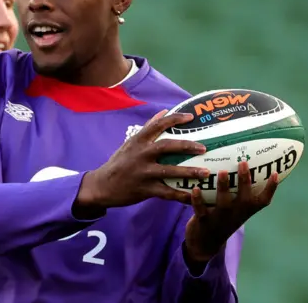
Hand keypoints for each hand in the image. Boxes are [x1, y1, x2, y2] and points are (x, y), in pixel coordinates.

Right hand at [74, 110, 210, 214]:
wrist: (102, 186)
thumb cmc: (119, 163)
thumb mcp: (129, 143)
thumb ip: (147, 128)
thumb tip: (163, 112)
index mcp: (138, 141)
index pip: (158, 125)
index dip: (175, 119)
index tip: (190, 117)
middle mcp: (141, 154)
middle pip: (167, 146)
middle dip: (187, 146)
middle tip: (203, 148)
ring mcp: (143, 172)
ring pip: (170, 171)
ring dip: (189, 172)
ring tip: (206, 173)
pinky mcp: (145, 189)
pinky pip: (167, 192)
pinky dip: (181, 195)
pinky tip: (193, 196)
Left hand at [184, 161, 277, 261]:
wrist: (204, 244)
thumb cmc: (221, 218)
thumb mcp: (233, 208)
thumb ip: (237, 191)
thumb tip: (238, 163)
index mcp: (245, 211)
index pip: (263, 201)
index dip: (270, 189)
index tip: (275, 173)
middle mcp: (235, 215)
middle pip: (244, 199)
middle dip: (245, 181)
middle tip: (243, 162)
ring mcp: (220, 219)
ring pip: (223, 203)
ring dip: (223, 187)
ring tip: (222, 171)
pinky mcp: (204, 222)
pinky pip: (201, 210)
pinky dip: (198, 200)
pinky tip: (195, 188)